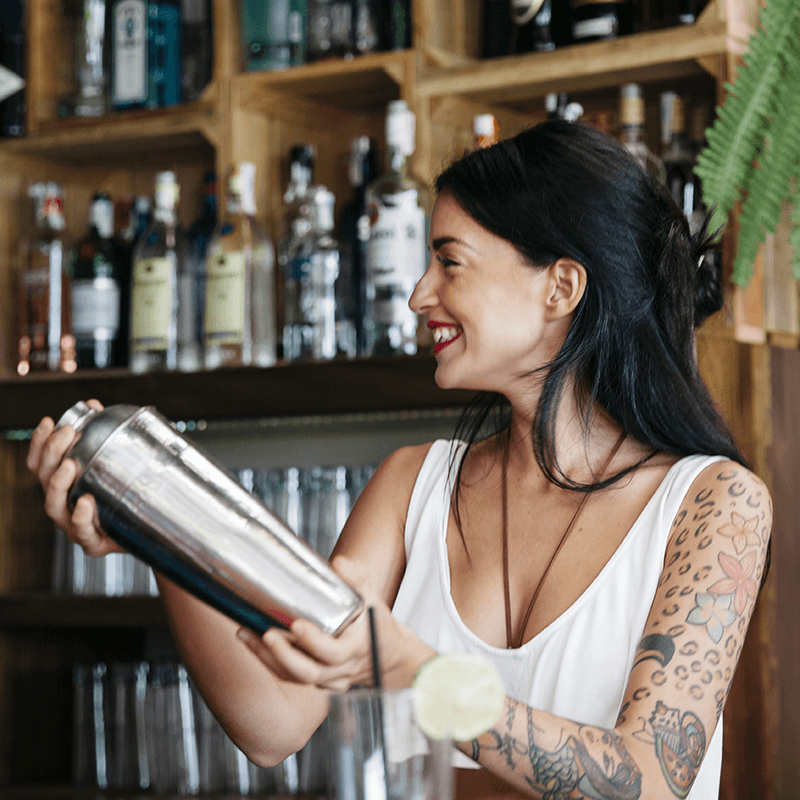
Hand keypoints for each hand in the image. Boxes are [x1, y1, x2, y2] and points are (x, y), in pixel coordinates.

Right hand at [26, 399, 123, 556]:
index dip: (39, 443)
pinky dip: (81, 517)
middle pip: (44, 478)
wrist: (153, 532)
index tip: (48, 421)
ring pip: (54, 505)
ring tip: (69, 465)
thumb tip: (94, 405)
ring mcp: (74, 525)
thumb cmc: (127, 495)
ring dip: (58, 483)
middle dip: (52, 453)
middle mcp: (63, 503)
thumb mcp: (117, 463)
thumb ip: (105, 437)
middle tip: (68, 432)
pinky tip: (85, 502)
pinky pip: (82, 531)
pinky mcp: (92, 543)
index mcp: (64, 484)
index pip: (41, 463)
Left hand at [236, 555, 435, 692]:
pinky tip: (252, 644)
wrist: (389, 656)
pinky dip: (270, 663)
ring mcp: (330, 680)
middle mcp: (342, 669)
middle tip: (266, 634)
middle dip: (283, 655)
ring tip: (246, 635)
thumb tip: (338, 562)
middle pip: (309, 672)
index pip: (333, 652)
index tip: (297, 625)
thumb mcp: (373, 598)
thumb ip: (357, 579)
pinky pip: (292, 679)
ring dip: (268, 659)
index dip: (313, 642)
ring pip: (295, 677)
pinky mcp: (319, 683)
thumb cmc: (377, 623)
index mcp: (357, 647)